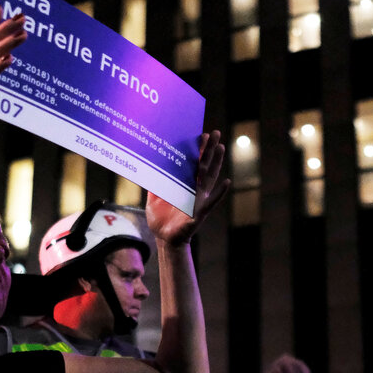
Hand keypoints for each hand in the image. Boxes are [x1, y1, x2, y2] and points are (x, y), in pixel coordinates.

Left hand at [147, 130, 229, 245]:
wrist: (164, 239)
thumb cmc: (161, 219)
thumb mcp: (153, 198)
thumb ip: (153, 184)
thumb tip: (146, 168)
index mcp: (184, 185)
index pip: (192, 164)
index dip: (197, 150)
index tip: (200, 135)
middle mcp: (194, 190)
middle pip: (204, 165)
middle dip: (209, 149)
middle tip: (214, 133)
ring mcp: (199, 200)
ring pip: (209, 178)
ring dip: (215, 162)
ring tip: (220, 147)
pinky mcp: (200, 212)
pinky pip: (212, 201)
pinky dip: (220, 193)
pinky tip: (227, 182)